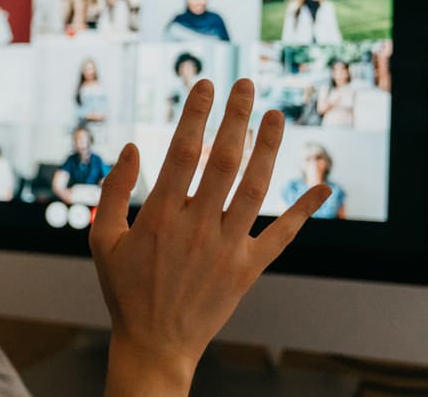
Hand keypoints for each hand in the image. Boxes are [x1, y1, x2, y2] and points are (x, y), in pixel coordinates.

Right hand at [90, 79, 331, 396]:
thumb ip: (114, 192)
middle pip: (224, 160)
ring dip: (268, 148)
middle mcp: (197, 226)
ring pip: (255, 187)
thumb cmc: (125, 290)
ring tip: (276, 115)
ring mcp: (226, 247)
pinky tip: (324, 187)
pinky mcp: (248, 268)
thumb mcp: (103, 240)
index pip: (182, 151)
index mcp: (160, 215)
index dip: (195, 114)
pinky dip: (304, 211)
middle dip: (236, 117)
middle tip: (246, 84)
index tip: (206, 85)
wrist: (155, 344)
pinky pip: (281, 235)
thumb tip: (131, 147)